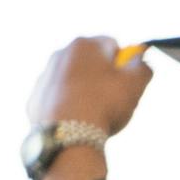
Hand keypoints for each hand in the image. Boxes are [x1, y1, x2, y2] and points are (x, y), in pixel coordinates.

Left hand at [27, 37, 152, 133]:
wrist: (68, 134)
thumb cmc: (104, 105)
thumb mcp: (135, 85)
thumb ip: (143, 67)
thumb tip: (142, 60)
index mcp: (86, 45)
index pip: (113, 45)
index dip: (124, 64)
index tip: (127, 82)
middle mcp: (61, 53)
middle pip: (91, 62)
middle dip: (103, 77)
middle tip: (113, 100)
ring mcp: (45, 75)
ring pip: (73, 80)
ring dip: (85, 92)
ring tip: (95, 114)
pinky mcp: (36, 97)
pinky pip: (58, 98)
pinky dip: (68, 107)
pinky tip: (77, 121)